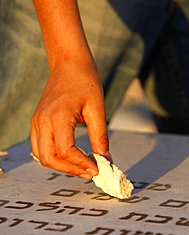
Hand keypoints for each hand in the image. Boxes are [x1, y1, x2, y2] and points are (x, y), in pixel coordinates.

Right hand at [31, 58, 109, 178]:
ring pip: (41, 156)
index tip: (97, 169)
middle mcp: (43, 121)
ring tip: (81, 165)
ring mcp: (37, 121)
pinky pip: (39, 147)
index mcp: (58, 116)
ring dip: (60, 165)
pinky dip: (53, 156)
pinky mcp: (37, 121)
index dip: (82, 164)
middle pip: (49, 158)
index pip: (66, 151)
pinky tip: (70, 156)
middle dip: (70, 169)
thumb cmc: (84, 79)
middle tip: (89, 171)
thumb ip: (100, 136)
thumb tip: (105, 159)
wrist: (68, 62)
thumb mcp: (97, 108)